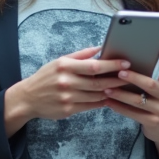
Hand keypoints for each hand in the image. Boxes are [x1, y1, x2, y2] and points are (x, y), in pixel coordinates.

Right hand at [4, 46, 130, 133]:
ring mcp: (67, 98)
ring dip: (112, 92)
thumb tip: (100, 49)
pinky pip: (91, 106)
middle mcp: (66, 82)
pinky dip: (102, 102)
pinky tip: (111, 97)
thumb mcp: (59, 62)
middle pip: (98, 82)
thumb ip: (80, 55)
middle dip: (117, 79)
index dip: (112, 65)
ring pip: (96, 95)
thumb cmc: (46, 77)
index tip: (126, 63)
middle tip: (131, 77)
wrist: (28, 98)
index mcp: (64, 66)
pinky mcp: (68, 110)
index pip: (94, 66)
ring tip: (125, 87)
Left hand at [102, 41, 158, 158]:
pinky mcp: (152, 122)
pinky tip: (109, 102)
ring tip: (107, 87)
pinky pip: (133, 114)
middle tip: (119, 71)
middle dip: (134, 77)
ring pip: (138, 101)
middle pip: (150, 84)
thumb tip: (130, 62)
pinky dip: (119, 107)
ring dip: (121, 94)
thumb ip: (152, 77)